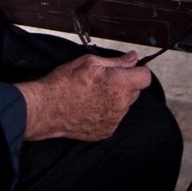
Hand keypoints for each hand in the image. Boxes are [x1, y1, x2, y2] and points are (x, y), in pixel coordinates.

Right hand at [16, 51, 151, 141]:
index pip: (145, 77)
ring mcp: (113, 121)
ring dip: (116, 98)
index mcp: (119, 85)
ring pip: (124, 105)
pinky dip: (107, 112)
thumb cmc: (64, 83)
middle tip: (104, 79)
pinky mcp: (105, 131)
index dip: (138, 71)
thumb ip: (117, 62)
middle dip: (125, 84)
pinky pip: (114, 118)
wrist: (46, 109)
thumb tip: (134, 58)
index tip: (128, 69)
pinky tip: (90, 106)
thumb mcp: (90, 62)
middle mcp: (120, 105)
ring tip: (94, 94)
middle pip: (135, 91)